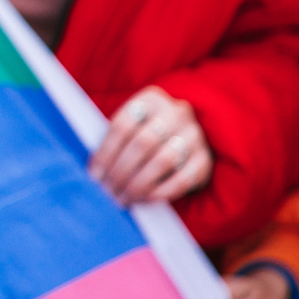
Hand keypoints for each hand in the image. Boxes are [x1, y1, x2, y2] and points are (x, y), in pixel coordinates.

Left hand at [88, 86, 210, 203]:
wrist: (181, 137)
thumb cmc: (143, 133)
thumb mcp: (129, 126)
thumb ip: (113, 141)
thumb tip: (94, 173)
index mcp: (150, 99)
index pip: (122, 125)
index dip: (105, 153)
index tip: (93, 175)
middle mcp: (175, 113)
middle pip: (142, 143)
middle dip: (120, 171)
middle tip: (107, 191)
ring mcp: (194, 135)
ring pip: (162, 161)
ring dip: (138, 184)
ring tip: (122, 198)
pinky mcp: (205, 160)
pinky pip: (183, 179)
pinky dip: (160, 192)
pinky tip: (144, 199)